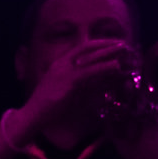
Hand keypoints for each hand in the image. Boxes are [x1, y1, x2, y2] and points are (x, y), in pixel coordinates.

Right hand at [15, 38, 131, 151]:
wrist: (32, 115)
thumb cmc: (48, 105)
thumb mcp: (67, 88)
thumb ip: (82, 81)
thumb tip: (103, 77)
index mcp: (59, 63)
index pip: (82, 47)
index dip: (100, 43)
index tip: (114, 42)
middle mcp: (61, 64)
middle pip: (88, 48)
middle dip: (107, 44)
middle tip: (124, 44)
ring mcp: (64, 72)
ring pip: (91, 58)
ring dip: (109, 53)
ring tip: (125, 52)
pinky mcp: (68, 82)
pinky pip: (90, 72)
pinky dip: (104, 67)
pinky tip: (116, 66)